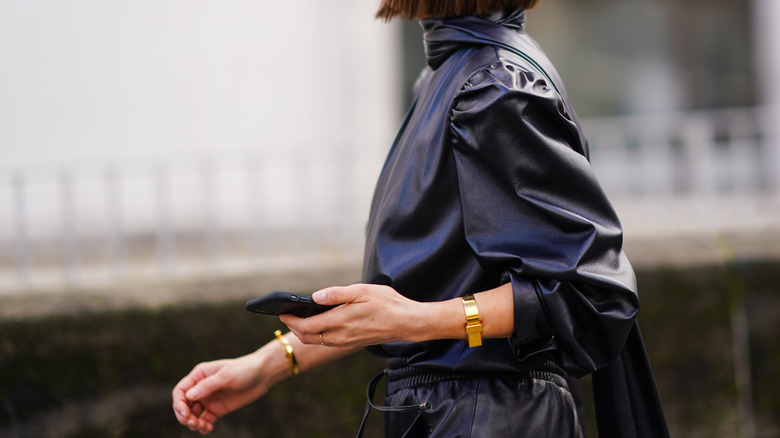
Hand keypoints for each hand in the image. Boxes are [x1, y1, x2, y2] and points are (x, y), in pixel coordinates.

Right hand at [172, 352, 275, 434]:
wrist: (262, 375)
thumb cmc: (244, 370)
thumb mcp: (226, 376)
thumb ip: (208, 386)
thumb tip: (188, 396)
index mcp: (199, 375)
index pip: (180, 391)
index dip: (178, 403)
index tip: (185, 413)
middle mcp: (201, 388)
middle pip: (183, 405)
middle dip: (184, 416)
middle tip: (193, 423)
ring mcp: (209, 399)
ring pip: (192, 415)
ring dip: (193, 423)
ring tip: (203, 426)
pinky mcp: (217, 409)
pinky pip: (204, 420)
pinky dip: (203, 426)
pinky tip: (209, 427)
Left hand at [279, 284, 429, 347]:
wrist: (406, 322)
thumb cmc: (387, 303)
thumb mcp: (362, 291)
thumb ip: (336, 294)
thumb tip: (315, 297)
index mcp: (340, 322)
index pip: (306, 326)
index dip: (291, 320)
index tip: (282, 312)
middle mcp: (340, 336)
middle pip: (307, 337)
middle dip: (294, 327)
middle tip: (287, 314)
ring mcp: (346, 342)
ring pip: (317, 341)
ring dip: (305, 331)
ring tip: (299, 317)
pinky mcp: (352, 343)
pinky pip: (327, 342)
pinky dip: (317, 334)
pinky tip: (318, 323)